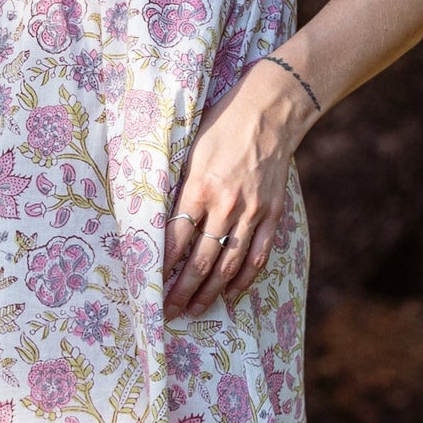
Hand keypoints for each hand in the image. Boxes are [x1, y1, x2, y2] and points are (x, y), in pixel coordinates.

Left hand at [163, 60, 315, 316]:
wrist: (271, 110)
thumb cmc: (222, 123)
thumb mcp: (189, 149)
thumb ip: (178, 186)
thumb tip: (160, 219)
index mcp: (199, 186)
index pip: (176, 238)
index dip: (163, 267)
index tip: (150, 287)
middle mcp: (226, 204)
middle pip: (201, 260)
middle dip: (182, 290)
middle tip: (167, 313)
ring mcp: (252, 211)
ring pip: (229, 264)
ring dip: (210, 292)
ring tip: (195, 310)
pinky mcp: (272, 213)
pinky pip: (257, 255)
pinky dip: (244, 279)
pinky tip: (231, 294)